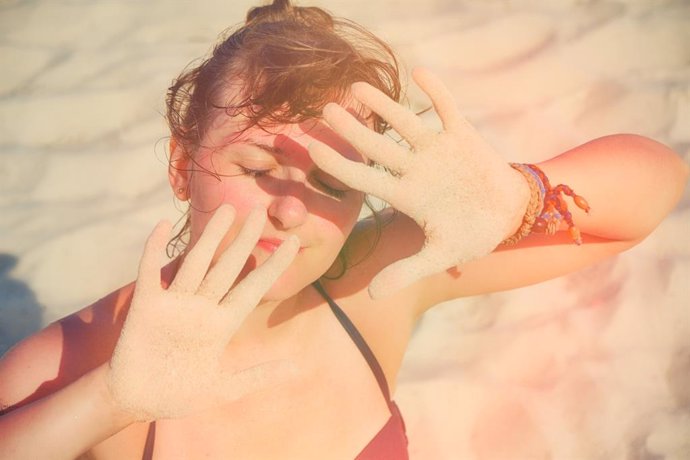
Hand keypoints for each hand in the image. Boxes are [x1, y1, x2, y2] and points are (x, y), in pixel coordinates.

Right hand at [106, 205, 298, 420]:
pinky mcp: (146, 306)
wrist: (137, 401)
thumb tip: (298, 368)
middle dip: (244, 240)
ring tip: (225, 208)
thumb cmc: (180, 395)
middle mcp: (201, 308)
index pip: (253, 288)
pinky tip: (160, 225)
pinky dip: (153, 250)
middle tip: (261, 210)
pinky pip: (149, 272)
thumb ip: (259, 375)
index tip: (294, 242)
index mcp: (222, 324)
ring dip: (209, 237)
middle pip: (227, 267)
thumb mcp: (225, 388)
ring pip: (196, 263)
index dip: (273, 265)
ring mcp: (174, 304)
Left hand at [308, 68, 527, 298]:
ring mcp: (437, 150)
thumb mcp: (439, 255)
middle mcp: (414, 168)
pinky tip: (419, 72)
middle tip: (324, 110)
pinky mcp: (463, 136)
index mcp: (405, 194)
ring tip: (357, 86)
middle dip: (351, 129)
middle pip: (377, 145)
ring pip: (404, 122)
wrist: (507, 215)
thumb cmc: (470, 235)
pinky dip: (436, 92)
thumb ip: (407, 271)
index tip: (312, 148)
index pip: (363, 177)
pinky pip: (447, 109)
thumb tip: (374, 297)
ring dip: (384, 104)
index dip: (338, 164)